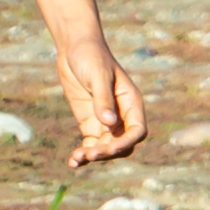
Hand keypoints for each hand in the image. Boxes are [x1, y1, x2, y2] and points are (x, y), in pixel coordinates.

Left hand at [46, 31, 150, 166]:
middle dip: (107, 152)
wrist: (74, 47)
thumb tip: (109, 123)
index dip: (125, 143)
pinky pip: (90, 144)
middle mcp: (122, 115)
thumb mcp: (98, 75)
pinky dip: (84, 154)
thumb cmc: (91, 55)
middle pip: (122, 144)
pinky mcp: (90, 122)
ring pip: (106, 147)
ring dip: (94, 156)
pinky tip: (73, 162)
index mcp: (131, 103)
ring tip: (76, 158)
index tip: (109, 148)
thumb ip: (103, 99)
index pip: (137, 131)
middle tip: (88, 154)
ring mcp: (105, 121)